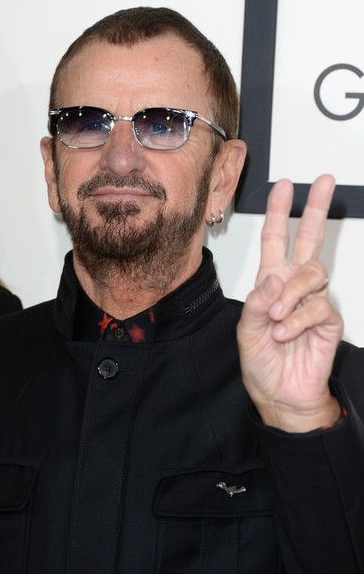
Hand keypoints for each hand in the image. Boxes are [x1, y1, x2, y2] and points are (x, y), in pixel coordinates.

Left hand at [237, 175, 342, 431]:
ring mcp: (313, 301)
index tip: (284, 185)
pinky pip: (317, 306)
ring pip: (312, 272)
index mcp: (272, 282)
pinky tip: (286, 333)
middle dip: (314, 209)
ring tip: (277, 319)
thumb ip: (259, 301)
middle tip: (323, 182)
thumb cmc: (261, 360)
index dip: (279, 213)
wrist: (279, 393)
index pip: (276, 240)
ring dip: (291, 295)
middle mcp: (294, 286)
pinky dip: (297, 320)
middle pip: (309, 240)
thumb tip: (275, 277)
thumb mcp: (248, 328)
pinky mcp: (328, 320)